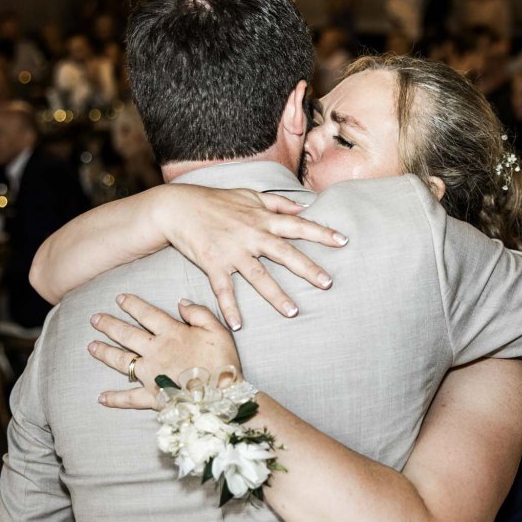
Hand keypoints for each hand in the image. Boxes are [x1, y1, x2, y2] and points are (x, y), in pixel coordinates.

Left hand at [88, 294, 239, 409]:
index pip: (147, 314)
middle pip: (126, 335)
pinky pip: (129, 398)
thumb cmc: (222, 362)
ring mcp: (150, 374)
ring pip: (121, 361)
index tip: (119, 298)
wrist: (221, 395)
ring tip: (91, 346)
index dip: (132, 305)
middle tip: (94, 319)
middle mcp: (156, 351)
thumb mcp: (217, 330)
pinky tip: (101, 397)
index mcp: (172, 333)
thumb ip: (198, 313)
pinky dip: (115, 398)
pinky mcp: (152, 396)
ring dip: (104, 352)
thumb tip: (181, 302)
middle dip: (109, 325)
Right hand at [161, 185, 348, 330]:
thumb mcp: (250, 195)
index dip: (321, 233)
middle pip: (285, 253)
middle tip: (328, 283)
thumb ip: (278, 202)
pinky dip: (229, 308)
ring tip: (293, 312)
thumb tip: (305, 205)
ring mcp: (232, 251)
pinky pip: (223, 289)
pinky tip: (237, 326)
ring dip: (276, 295)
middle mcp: (251, 235)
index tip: (343, 241)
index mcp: (263, 219)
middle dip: (307, 268)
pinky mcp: (213, 264)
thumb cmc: (217, 201)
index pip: (298, 225)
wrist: (179, 207)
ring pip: (258, 275)